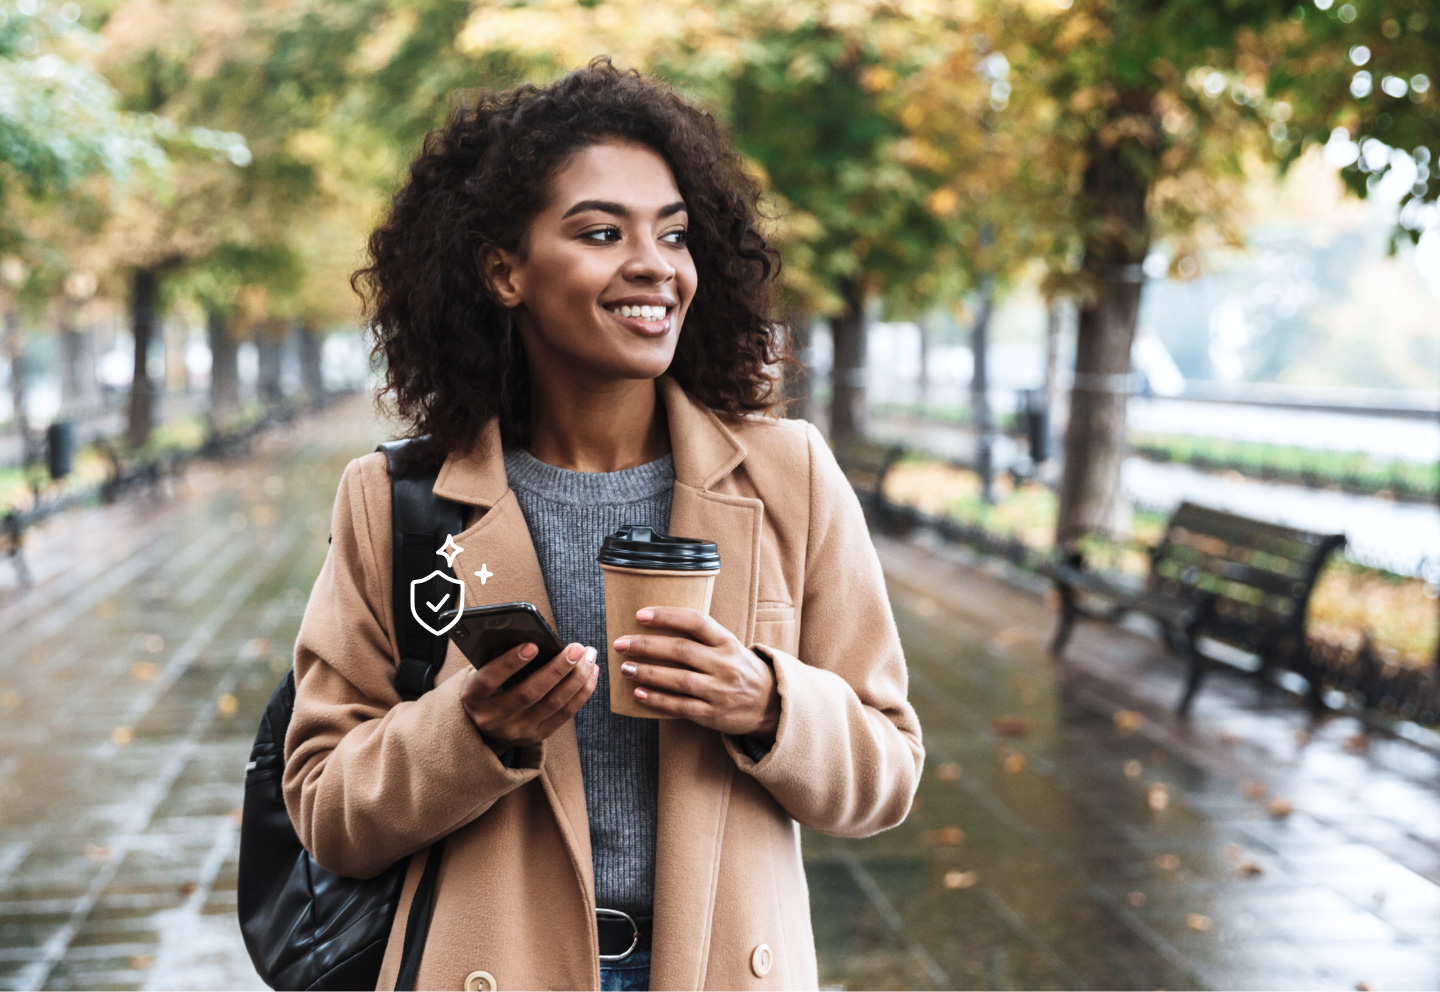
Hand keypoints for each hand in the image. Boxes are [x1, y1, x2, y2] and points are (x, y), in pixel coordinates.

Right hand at [460, 641, 598, 751]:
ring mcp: (515, 731)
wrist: (485, 721)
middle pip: (529, 693)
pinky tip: (591, 674)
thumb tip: (538, 638)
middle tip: (577, 648)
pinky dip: (581, 693)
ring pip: (552, 704)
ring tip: (589, 657)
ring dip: (576, 679)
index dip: (510, 663)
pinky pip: (564, 715)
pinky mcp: (535, 737)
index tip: (533, 645)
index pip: (489, 679)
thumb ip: (500, 656)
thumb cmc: (489, 683)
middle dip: (557, 669)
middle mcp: (492, 718)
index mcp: (473, 695)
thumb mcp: (484, 670)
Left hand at [614, 606, 779, 740]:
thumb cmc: (740, 670)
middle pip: (681, 650)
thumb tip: (659, 623)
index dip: (667, 616)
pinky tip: (639, 693)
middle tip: (621, 643)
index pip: (696, 621)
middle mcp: (725, 664)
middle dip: (647, 645)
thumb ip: (703, 637)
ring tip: (625, 668)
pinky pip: (680, 706)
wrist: (769, 705)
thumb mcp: (730, 646)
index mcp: (728, 642)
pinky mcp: (713, 714)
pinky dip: (658, 700)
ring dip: (648, 672)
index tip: (640, 615)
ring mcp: (719, 690)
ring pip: (678, 679)